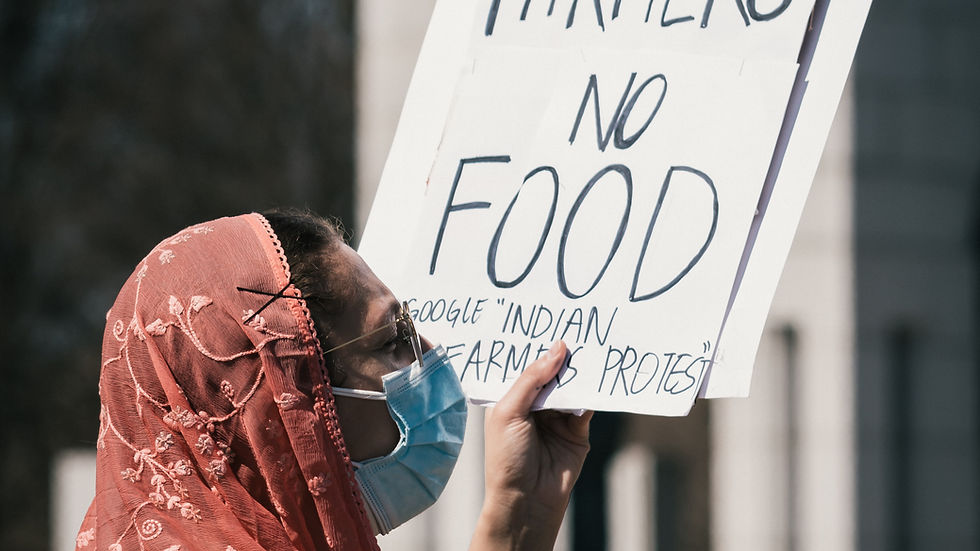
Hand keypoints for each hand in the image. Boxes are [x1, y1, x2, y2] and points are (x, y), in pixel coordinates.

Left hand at [470, 341, 592, 550]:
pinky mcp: (577, 429)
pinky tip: (598, 373)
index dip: (536, 347)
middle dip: (561, 356)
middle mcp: (533, 404)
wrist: (527, 499)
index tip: (551, 322)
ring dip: (579, 370)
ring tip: (590, 345)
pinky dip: (593, 390)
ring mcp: (556, 416)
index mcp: (510, 398)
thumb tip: (557, 348)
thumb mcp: (509, 411)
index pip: (525, 366)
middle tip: (576, 328)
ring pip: (571, 386)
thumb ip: (532, 379)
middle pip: (551, 373)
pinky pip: (587, 404)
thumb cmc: (506, 457)